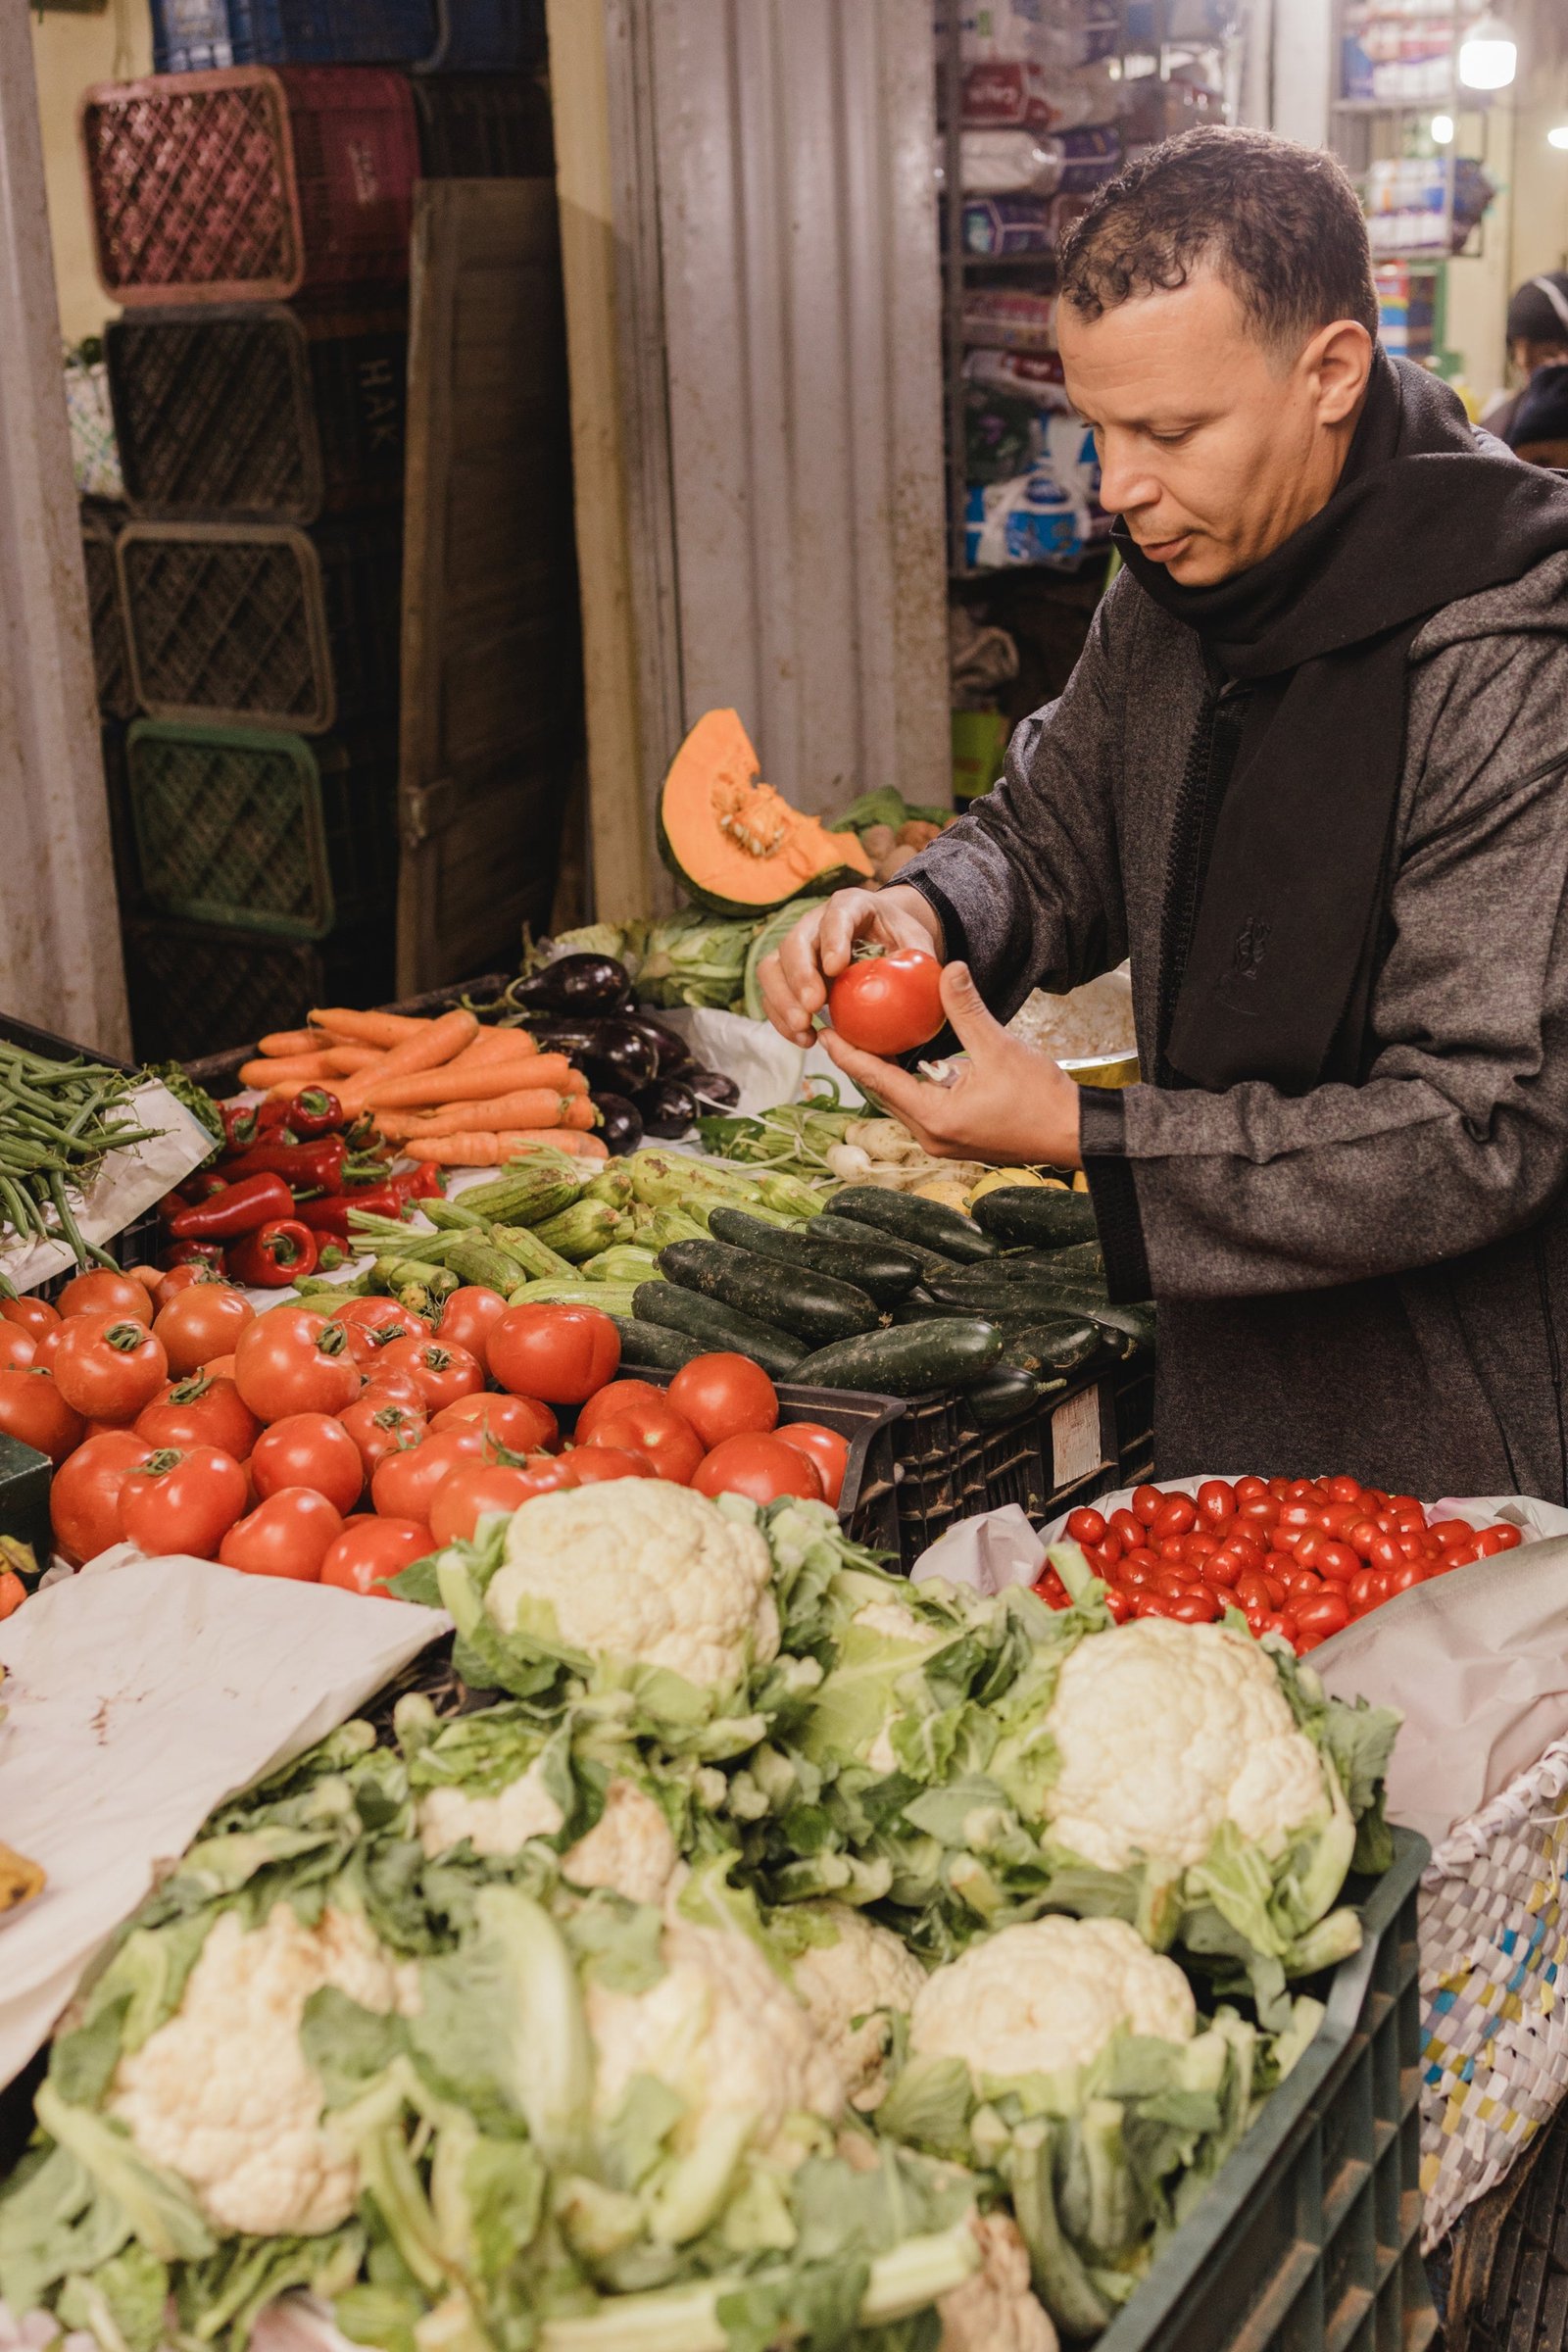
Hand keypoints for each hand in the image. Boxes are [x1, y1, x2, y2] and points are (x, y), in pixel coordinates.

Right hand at [759, 886, 943, 1045]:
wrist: (881, 938)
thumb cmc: (901, 939)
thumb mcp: (917, 942)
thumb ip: (921, 958)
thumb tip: (940, 982)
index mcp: (851, 906)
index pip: (837, 917)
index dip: (832, 940)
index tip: (835, 968)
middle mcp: (816, 922)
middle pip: (794, 943)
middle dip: (799, 977)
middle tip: (812, 1009)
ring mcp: (798, 947)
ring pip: (772, 968)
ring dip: (782, 1002)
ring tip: (804, 1030)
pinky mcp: (788, 973)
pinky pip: (773, 993)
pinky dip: (782, 1018)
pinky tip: (805, 1038)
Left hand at [820, 962, 1084, 1169]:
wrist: (1074, 1134)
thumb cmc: (1041, 1098)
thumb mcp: (1000, 1047)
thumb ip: (967, 1009)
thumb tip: (948, 968)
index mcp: (935, 1117)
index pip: (878, 1080)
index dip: (848, 1054)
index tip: (823, 1033)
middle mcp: (930, 1135)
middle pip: (882, 1093)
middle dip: (860, 1062)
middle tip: (838, 1029)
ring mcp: (941, 1141)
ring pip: (900, 1101)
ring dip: (884, 1073)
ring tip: (865, 1039)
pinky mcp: (954, 1138)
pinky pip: (919, 1106)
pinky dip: (908, 1083)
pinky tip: (907, 1058)